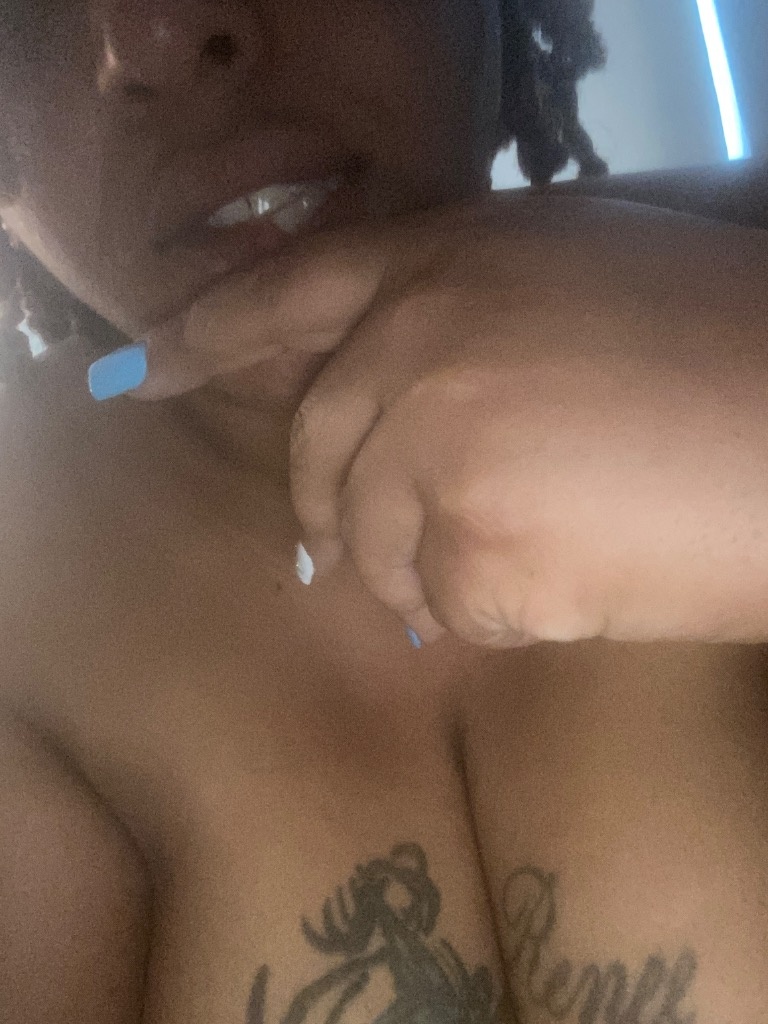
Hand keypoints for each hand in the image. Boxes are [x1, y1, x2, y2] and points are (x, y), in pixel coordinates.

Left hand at [135, 194, 767, 645]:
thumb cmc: (725, 341)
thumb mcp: (576, 279)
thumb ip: (463, 314)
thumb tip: (390, 382)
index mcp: (450, 259)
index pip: (291, 292)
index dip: (211, 330)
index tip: (146, 368)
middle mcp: (420, 342)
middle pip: (321, 450)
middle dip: (337, 508)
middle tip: (360, 544)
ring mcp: (437, 443)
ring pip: (379, 543)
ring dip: (439, 564)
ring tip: (542, 545)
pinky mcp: (474, 546)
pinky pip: (450, 604)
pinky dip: (504, 606)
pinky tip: (583, 572)